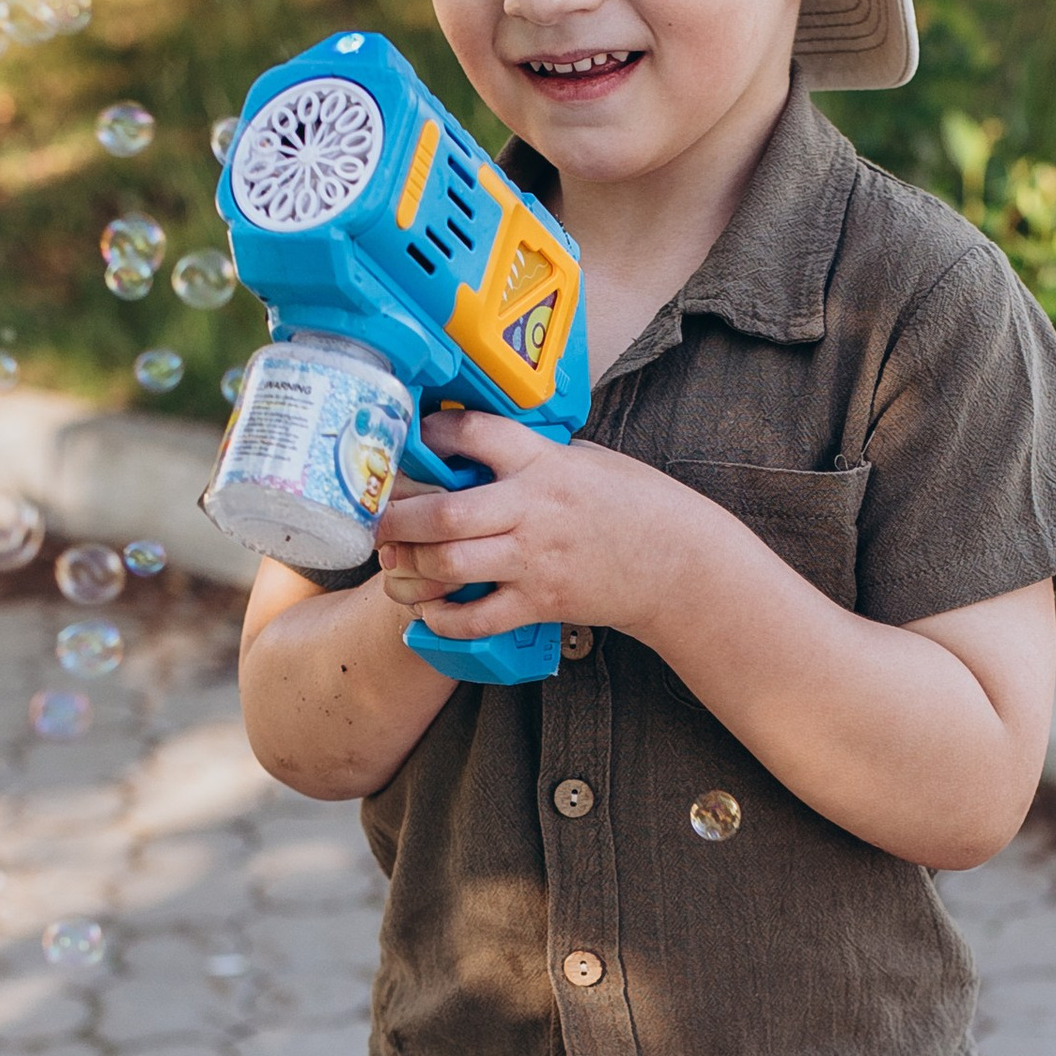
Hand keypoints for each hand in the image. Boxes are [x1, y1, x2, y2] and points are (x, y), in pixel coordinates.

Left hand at [375, 410, 701, 644]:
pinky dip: (444, 620)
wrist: (679, 564)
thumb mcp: (589, 459)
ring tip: (393, 569)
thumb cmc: (637, 506)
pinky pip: (478, 618)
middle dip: (398, 519)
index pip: (475, 435)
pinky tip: (428, 614)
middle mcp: (533, 510)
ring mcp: (534, 560)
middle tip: (377, 523)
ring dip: (410, 570)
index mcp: (544, 463)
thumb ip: (536, 454)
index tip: (410, 438)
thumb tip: (485, 448)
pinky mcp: (540, 602)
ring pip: (451, 565)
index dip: (433, 434)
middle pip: (445, 514)